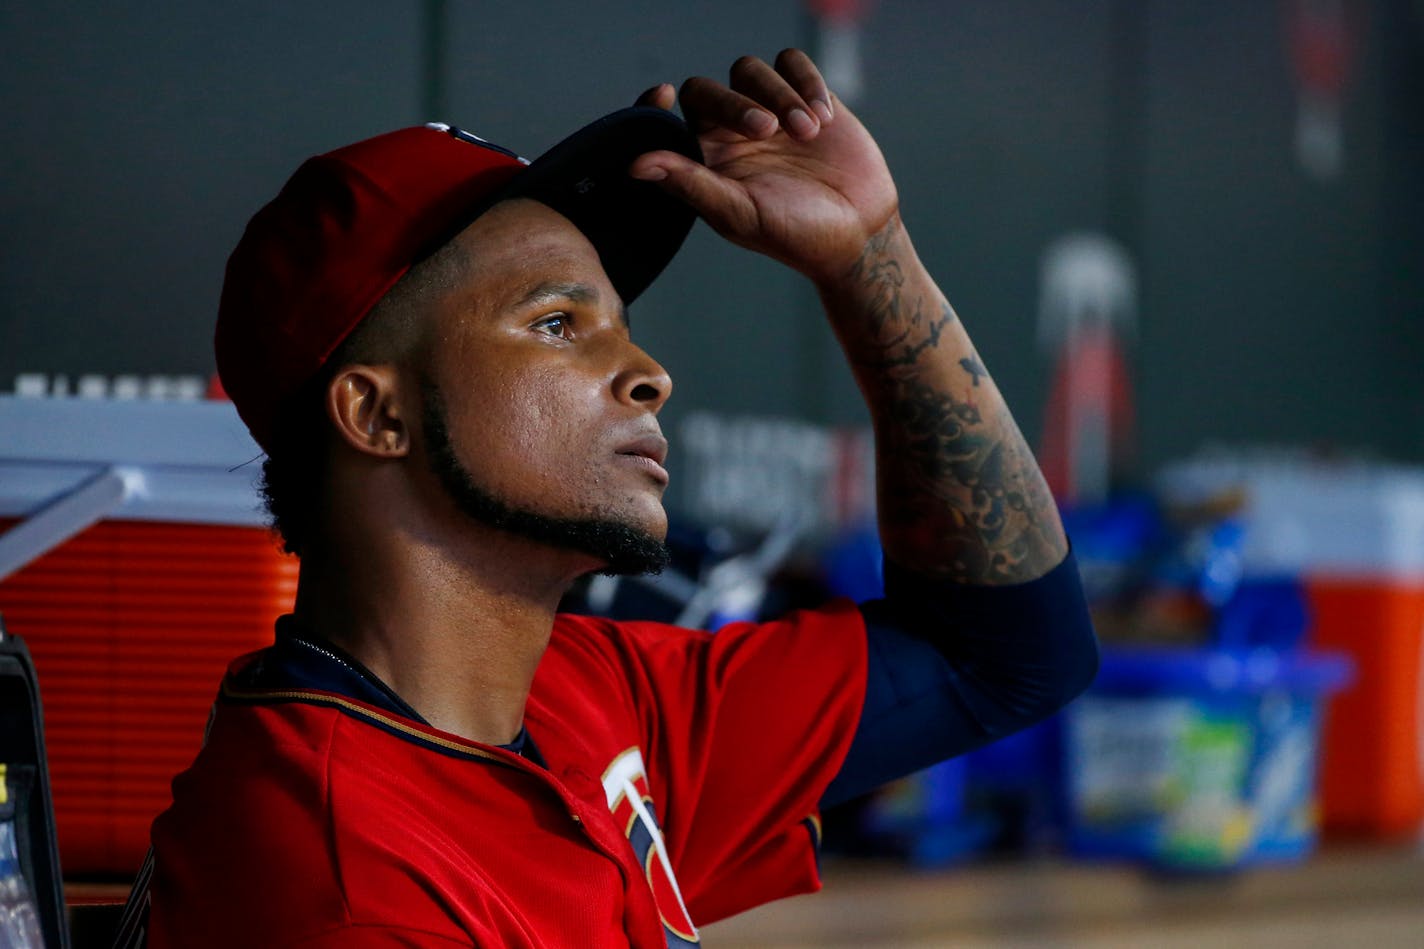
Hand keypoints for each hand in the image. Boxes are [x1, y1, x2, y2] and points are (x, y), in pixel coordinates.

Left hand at [629, 49, 898, 285]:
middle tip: (768, 131)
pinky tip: (824, 119)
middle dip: (737, 103)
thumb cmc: (794, 234)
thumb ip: (689, 184)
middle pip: (709, 89)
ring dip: (780, 95)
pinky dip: (806, 82)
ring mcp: (769, 112)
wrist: (859, 233)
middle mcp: (730, 132)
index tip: (662, 92)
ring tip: (809, 133)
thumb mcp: (738, 213)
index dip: (653, 104)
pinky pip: (792, 64)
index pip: (665, 118)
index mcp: (704, 160)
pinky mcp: (806, 97)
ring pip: (752, 71)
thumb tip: (634, 165)